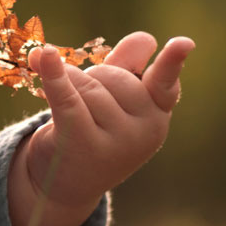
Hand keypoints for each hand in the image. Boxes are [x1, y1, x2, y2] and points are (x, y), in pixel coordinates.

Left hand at [7, 32, 192, 225]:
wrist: (66, 186)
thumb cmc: (94, 133)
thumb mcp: (114, 100)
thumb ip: (129, 66)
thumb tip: (145, 39)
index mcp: (158, 114)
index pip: (165, 83)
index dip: (173, 62)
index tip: (184, 43)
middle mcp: (144, 130)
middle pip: (112, 76)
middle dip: (91, 79)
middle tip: (85, 107)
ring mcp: (116, 142)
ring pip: (87, 86)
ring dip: (68, 84)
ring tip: (67, 109)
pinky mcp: (82, 143)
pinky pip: (66, 99)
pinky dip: (52, 76)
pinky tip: (41, 57)